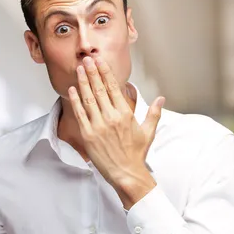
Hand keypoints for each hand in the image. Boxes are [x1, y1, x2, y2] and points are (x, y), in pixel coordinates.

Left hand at [68, 56, 164, 208]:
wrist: (126, 173)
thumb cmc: (136, 154)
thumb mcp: (148, 132)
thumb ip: (154, 113)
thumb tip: (161, 99)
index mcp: (125, 114)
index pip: (113, 87)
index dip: (105, 72)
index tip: (99, 61)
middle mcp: (111, 117)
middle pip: (99, 89)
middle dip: (92, 72)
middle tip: (86, 59)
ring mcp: (98, 126)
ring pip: (88, 99)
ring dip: (82, 82)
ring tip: (78, 69)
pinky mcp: (88, 135)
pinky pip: (80, 114)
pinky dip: (75, 101)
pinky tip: (72, 90)